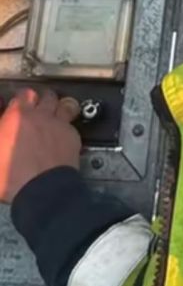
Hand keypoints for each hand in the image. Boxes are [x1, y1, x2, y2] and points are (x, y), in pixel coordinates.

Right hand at [0, 88, 81, 203]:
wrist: (40, 191)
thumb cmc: (12, 178)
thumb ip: (1, 135)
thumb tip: (3, 134)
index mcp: (16, 117)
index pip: (22, 94)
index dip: (22, 97)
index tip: (20, 102)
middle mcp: (39, 116)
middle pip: (46, 95)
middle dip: (43, 98)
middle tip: (39, 105)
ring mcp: (58, 125)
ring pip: (63, 104)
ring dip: (59, 107)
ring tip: (56, 111)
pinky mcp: (72, 136)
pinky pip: (72, 124)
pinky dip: (68, 126)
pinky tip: (64, 133)